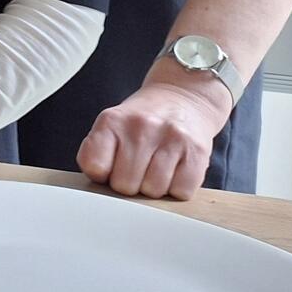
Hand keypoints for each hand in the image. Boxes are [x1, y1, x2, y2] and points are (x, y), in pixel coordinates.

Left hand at [78, 79, 230, 199]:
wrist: (183, 99)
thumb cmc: (141, 122)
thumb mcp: (110, 126)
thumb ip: (97, 154)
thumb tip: (99, 188)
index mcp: (111, 121)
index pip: (94, 167)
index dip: (101, 175)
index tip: (110, 168)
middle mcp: (141, 126)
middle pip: (125, 185)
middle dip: (129, 183)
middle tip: (136, 167)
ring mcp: (172, 138)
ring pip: (153, 191)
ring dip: (153, 187)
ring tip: (155, 167)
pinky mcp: (197, 152)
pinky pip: (181, 192)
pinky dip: (177, 189)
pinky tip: (175, 170)